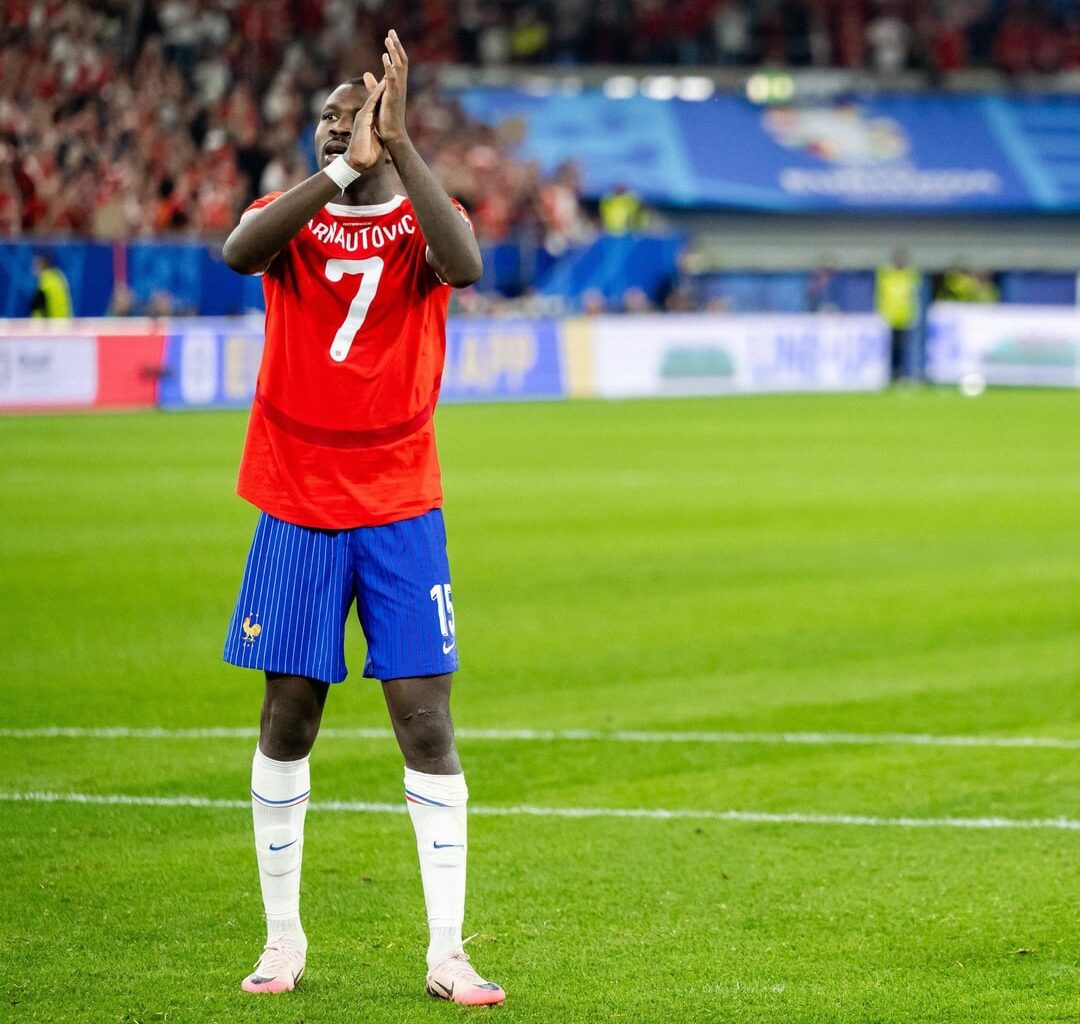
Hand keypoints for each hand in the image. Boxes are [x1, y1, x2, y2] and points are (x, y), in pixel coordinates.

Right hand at [345, 77, 386, 170]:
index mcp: (368, 120)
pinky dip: (377, 92)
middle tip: (390, 70)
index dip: (384, 93)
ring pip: (374, 96)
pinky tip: (384, 83)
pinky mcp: (364, 118)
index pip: (377, 103)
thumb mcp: (376, 141)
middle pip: (375, 96)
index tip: (391, 84)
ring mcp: (363, 115)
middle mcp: (365, 115)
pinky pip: (372, 102)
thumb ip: (378, 134)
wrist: (358, 162)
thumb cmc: (367, 155)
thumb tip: (384, 135)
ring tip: (389, 71)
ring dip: (381, 83)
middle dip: (382, 84)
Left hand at [376, 29, 408, 145]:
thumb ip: (373, 85)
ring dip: (393, 52)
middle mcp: (400, 86)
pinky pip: (392, 79)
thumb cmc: (386, 119)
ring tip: (388, 38)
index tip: (391, 36)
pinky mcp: (393, 97)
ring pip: (399, 66)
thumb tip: (366, 73)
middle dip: (396, 46)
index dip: (396, 50)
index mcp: (398, 86)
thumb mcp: (378, 98)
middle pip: (401, 61)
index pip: (399, 64)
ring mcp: (398, 91)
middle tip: (391, 31)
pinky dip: (389, 67)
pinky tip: (384, 57)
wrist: (392, 136)